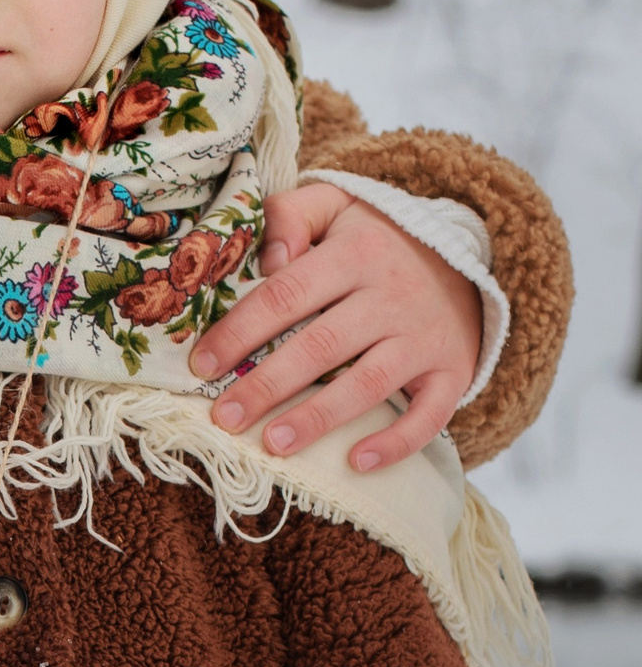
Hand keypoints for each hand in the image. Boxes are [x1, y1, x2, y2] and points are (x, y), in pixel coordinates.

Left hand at [189, 184, 480, 472]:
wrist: (467, 255)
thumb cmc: (375, 238)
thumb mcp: (334, 205)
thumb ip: (289, 215)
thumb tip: (268, 258)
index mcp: (355, 255)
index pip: (285, 295)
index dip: (240, 332)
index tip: (200, 365)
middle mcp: (392, 297)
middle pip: (321, 346)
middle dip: (266, 386)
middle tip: (223, 418)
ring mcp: (425, 337)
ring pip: (368, 383)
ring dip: (319, 418)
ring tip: (272, 444)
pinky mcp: (452, 370)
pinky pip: (430, 413)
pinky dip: (397, 442)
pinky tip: (356, 461)